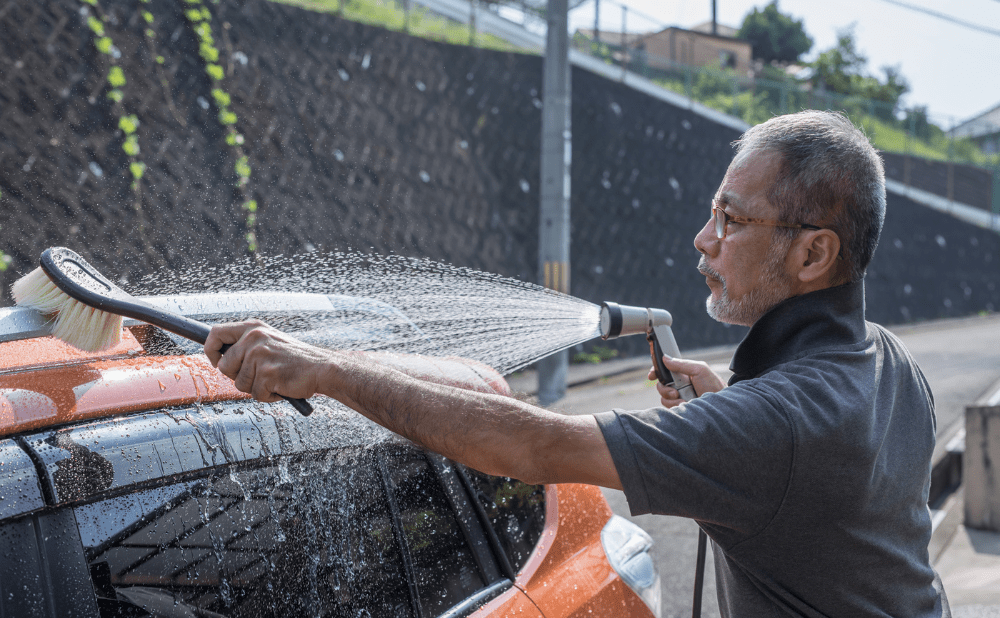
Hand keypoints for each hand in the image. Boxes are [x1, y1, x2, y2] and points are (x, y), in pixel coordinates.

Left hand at [204, 320, 331, 401]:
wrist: (321, 367)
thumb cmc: (295, 358)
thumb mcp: (269, 341)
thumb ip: (246, 345)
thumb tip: (219, 358)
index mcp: (253, 328)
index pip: (215, 333)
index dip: (210, 350)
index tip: (215, 360)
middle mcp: (254, 338)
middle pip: (223, 366)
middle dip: (237, 376)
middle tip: (259, 375)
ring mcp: (260, 355)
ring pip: (239, 384)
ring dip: (256, 388)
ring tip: (274, 379)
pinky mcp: (267, 373)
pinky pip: (256, 394)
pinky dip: (268, 396)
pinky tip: (281, 386)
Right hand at [647, 355, 725, 407]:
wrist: (720, 406)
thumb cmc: (714, 386)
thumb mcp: (700, 370)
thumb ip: (682, 364)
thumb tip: (665, 358)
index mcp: (685, 373)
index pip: (666, 369)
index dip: (657, 370)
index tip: (651, 375)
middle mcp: (681, 384)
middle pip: (661, 383)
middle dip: (664, 387)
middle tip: (674, 391)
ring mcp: (680, 397)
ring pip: (663, 396)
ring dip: (671, 397)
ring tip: (683, 399)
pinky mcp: (680, 407)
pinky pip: (668, 406)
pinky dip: (675, 405)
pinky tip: (685, 404)